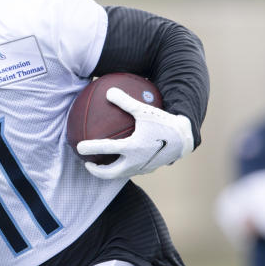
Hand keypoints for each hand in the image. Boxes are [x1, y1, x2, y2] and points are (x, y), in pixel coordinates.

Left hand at [77, 87, 194, 179]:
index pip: (106, 149)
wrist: (186, 138)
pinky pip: (132, 171)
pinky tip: (122, 160)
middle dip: (96, 171)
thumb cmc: (165, 122)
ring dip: (109, 172)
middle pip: (110, 173)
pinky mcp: (149, 169)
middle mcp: (135, 162)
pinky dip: (123, 168)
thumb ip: (126, 101)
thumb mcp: (145, 110)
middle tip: (87, 164)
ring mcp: (142, 168)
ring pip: (121, 174)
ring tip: (102, 166)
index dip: (90, 148)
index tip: (78, 147)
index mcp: (132, 147)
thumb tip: (109, 91)